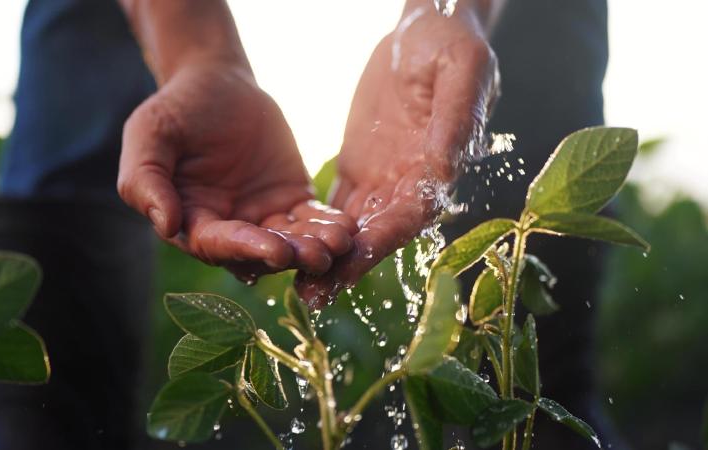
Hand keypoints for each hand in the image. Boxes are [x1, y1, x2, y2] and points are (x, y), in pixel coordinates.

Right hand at [118, 62, 356, 281]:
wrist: (217, 82)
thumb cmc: (175, 109)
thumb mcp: (149, 135)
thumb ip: (146, 179)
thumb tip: (165, 224)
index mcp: (191, 222)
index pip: (218, 244)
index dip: (246, 249)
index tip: (276, 250)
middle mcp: (229, 228)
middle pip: (260, 252)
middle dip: (290, 255)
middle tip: (318, 255)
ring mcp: (263, 217)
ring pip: (291, 241)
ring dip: (314, 246)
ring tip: (339, 243)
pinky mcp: (291, 199)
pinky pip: (312, 218)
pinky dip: (329, 225)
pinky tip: (348, 228)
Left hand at [296, 7, 498, 306]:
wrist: (425, 29)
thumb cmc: (450, 44)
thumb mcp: (461, 71)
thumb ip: (454, 120)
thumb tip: (444, 169)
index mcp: (439, 163)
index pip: (412, 211)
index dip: (385, 237)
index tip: (353, 260)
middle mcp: (412, 182)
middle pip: (379, 233)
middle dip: (348, 265)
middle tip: (314, 295)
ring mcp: (384, 179)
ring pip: (355, 229)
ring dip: (328, 259)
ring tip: (298, 289)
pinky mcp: (360, 170)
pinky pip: (337, 208)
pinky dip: (317, 232)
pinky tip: (290, 252)